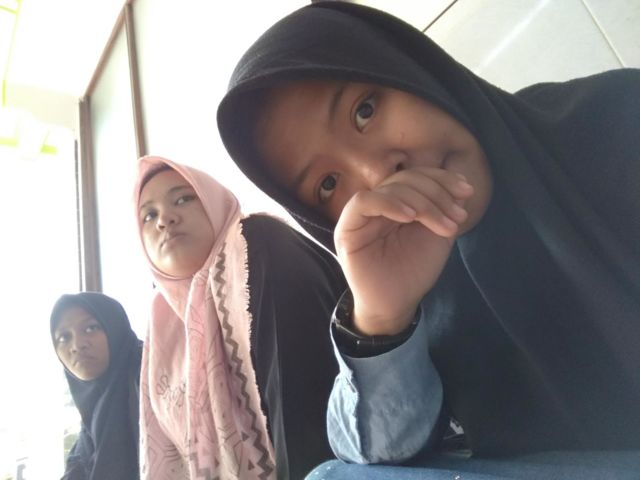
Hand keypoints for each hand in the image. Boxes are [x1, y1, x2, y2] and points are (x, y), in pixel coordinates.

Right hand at [334, 167, 473, 335]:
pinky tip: (410, 217)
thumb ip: (444, 209)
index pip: (417, 176)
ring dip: (422, 202)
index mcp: (399, 201)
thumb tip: (460, 182)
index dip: (442, 179)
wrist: (397, 304)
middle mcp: (379, 203)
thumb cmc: (414, 271)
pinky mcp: (347, 228)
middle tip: (458, 217)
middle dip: (437, 194)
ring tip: (444, 226)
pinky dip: (389, 203)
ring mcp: (362, 214)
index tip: (466, 191)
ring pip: (390, 188)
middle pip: (406, 179)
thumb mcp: (437, 234)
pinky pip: (363, 202)